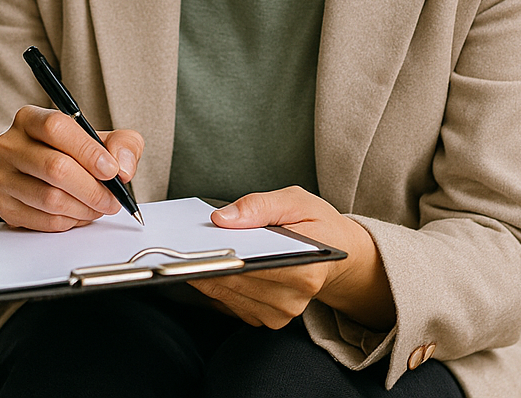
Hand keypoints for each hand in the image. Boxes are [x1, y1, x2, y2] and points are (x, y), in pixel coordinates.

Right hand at [0, 106, 143, 231]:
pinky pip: (44, 220)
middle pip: (55, 167)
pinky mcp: (4, 205)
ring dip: (84, 208)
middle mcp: (10, 144)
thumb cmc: (73, 154)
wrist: (43, 176)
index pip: (56, 128)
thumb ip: (122, 145)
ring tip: (98, 207)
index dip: (88, 151)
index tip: (111, 170)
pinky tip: (79, 213)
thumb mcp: (103, 139)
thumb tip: (123, 168)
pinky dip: (70, 222)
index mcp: (30, 119)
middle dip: (92, 189)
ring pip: (50, 198)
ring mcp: (2, 176)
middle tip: (112, 199)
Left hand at [189, 187, 394, 331]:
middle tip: (181, 244)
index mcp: (305, 270)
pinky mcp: (267, 318)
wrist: (339, 256)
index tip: (191, 247)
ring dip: (207, 275)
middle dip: (207, 262)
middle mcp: (293, 300)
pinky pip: (230, 304)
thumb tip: (221, 219)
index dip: (219, 257)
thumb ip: (259, 206)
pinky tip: (208, 266)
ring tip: (191, 253)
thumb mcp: (295, 202)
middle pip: (234, 283)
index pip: (251, 267)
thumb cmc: (318, 225)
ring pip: (227, 296)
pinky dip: (216, 286)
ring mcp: (280, 314)